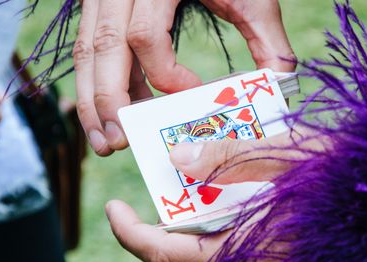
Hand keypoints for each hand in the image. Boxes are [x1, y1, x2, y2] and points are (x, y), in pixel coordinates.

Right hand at [74, 0, 295, 155]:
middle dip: (108, 101)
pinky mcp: (101, 5)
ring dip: (92, 100)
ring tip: (105, 141)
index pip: (146, 36)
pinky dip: (98, 82)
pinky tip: (111, 112)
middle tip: (118, 144)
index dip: (165, 75)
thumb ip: (266, 37)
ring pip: (87, 51)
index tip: (191, 93)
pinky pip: (90, 47)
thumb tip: (279, 84)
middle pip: (103, 47)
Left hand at [106, 128, 325, 261]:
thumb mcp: (282, 154)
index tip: (113, 210)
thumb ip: (223, 159)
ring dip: (196, 247)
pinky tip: (242, 223)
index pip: (163, 256)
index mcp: (244, 254)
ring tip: (205, 208)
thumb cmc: (345, 180)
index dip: (129, 234)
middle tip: (165, 205)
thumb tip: (175, 158)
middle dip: (163, 241)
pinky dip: (227, 254)